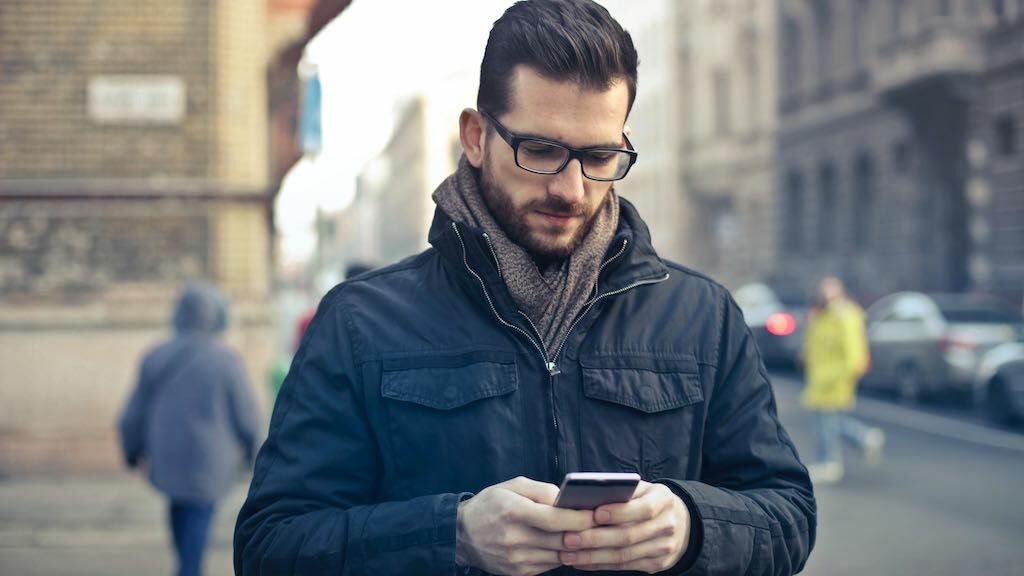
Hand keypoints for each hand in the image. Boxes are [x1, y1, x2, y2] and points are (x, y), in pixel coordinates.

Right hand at [456, 476, 594, 575]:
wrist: (462, 534)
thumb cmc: (491, 504)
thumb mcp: (513, 486)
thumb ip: (542, 490)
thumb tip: (568, 500)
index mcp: (514, 512)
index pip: (555, 519)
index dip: (579, 518)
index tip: (595, 513)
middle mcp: (514, 538)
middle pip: (561, 540)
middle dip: (583, 532)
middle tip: (598, 524)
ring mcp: (516, 559)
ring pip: (559, 555)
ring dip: (574, 546)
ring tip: (583, 533)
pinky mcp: (518, 572)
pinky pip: (549, 565)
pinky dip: (559, 554)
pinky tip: (561, 543)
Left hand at [559, 481, 690, 572]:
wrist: (679, 522)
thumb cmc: (648, 499)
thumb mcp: (641, 489)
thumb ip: (620, 491)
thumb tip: (585, 498)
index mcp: (663, 499)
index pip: (643, 508)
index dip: (618, 512)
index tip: (594, 514)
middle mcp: (667, 525)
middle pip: (628, 536)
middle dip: (595, 539)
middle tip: (568, 538)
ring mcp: (664, 547)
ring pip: (623, 555)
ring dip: (592, 556)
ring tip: (567, 553)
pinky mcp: (657, 564)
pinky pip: (624, 566)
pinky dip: (600, 565)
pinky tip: (581, 561)